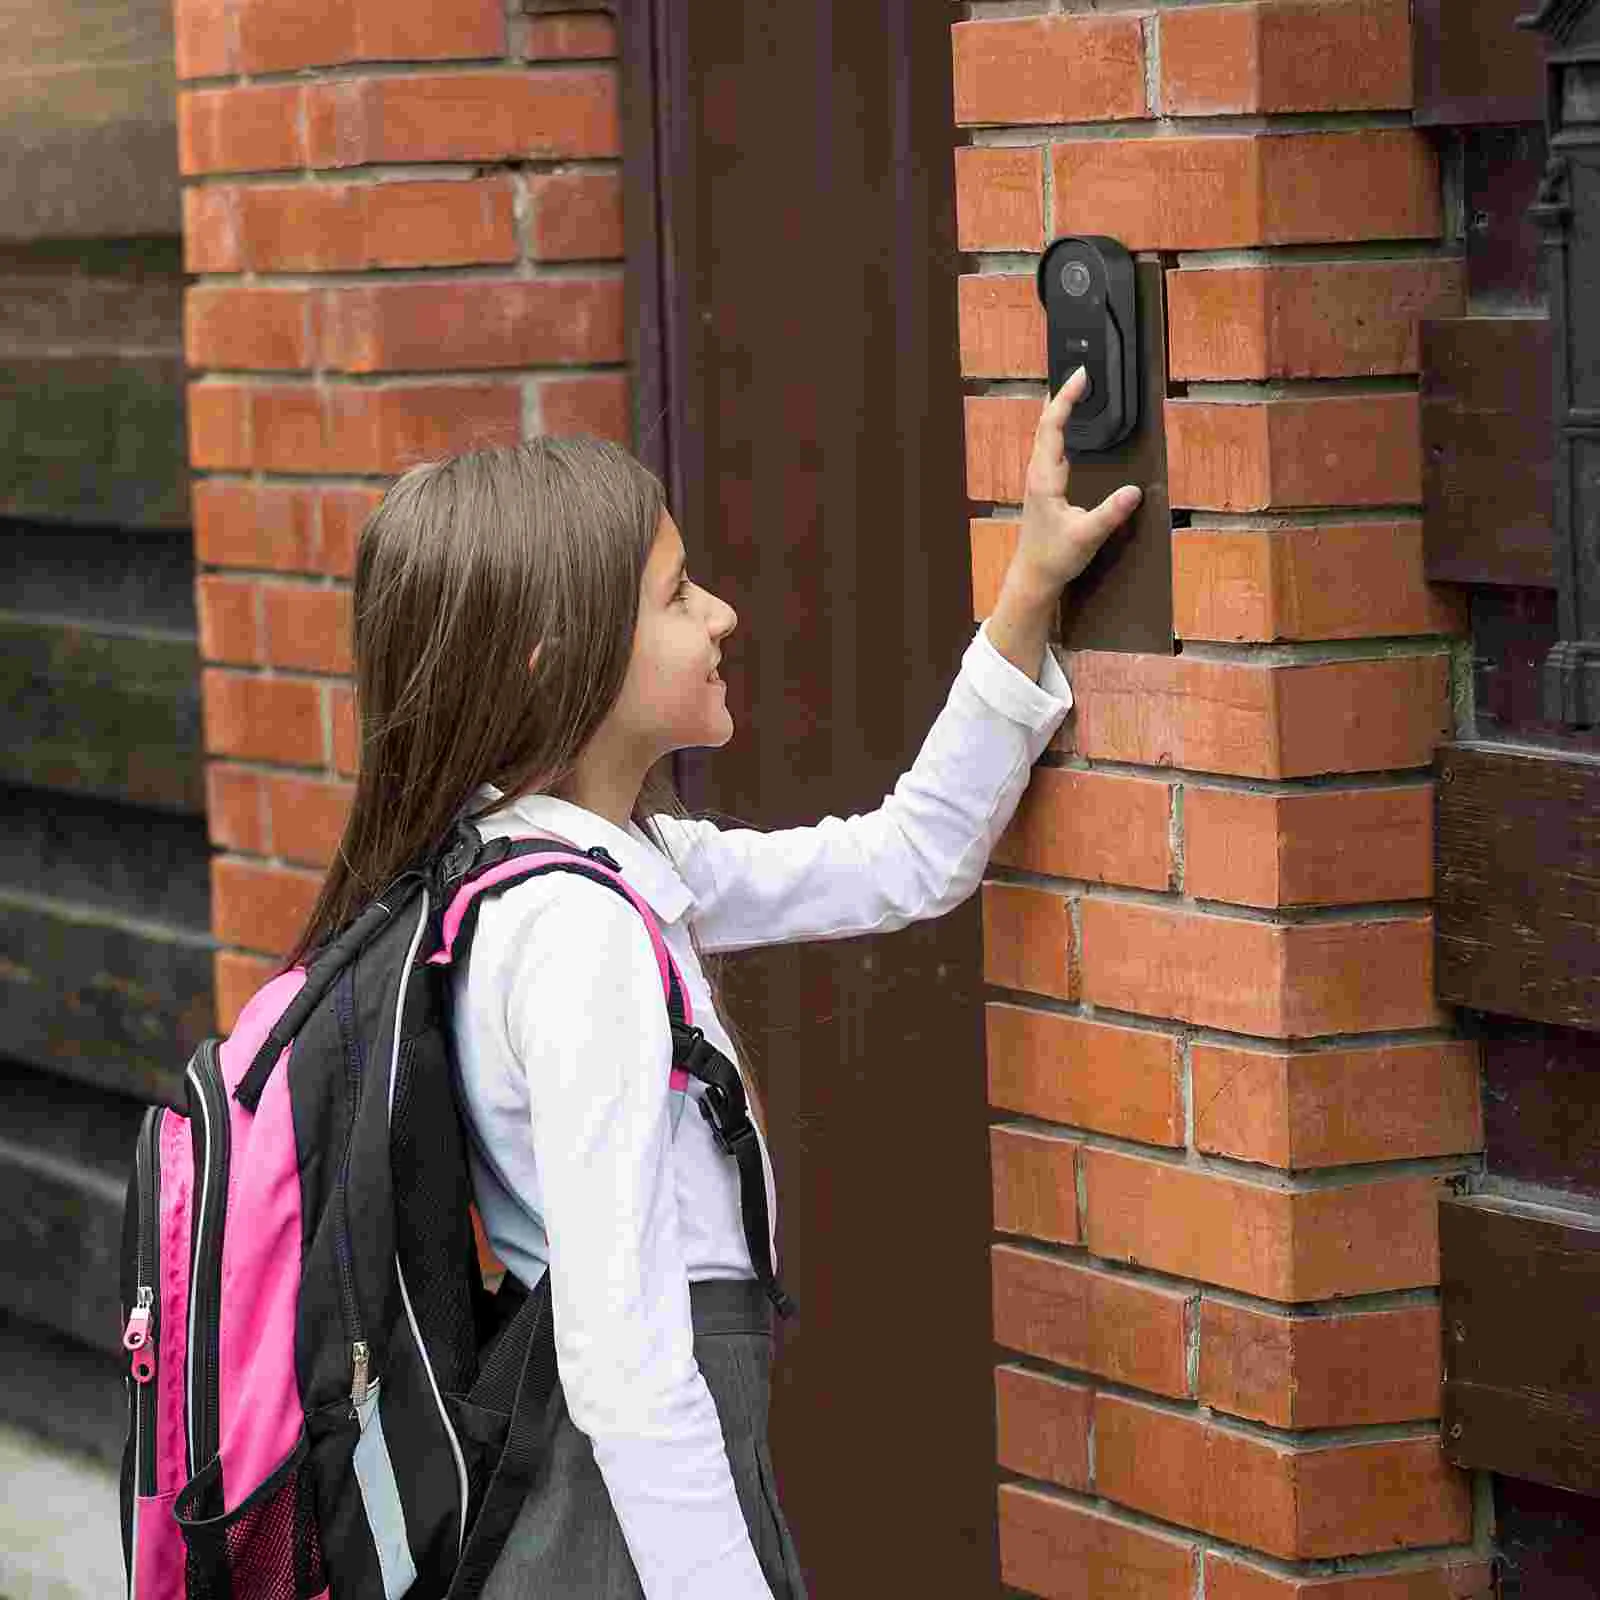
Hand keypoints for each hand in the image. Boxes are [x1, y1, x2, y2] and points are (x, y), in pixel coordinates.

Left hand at [1012, 367, 1142, 595]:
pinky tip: (1067, 428)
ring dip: (1058, 410)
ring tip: (1075, 390)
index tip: (1081, 377)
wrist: (1034, 576)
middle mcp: (1038, 474)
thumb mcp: (1086, 536)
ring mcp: (1039, 479)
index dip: (1066, 399)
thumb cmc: (1054, 557)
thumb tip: (1135, 492)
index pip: (1051, 428)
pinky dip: (1059, 429)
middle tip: (1081, 373)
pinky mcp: (1044, 486)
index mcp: (1045, 479)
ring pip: (1045, 435)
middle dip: (1062, 396)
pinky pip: (1049, 447)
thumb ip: (1110, 514)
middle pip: (1045, 424)